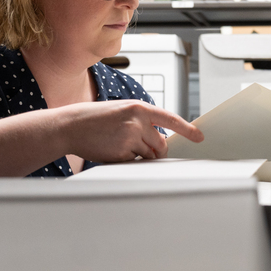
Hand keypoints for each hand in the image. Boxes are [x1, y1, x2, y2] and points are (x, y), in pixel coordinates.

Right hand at [56, 101, 202, 162]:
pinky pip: (134, 163)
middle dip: (155, 150)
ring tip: (118, 143)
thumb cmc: (95, 119)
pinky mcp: (122, 153)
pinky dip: (126, 161)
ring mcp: (131, 137)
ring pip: (149, 155)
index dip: (187, 130)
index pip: (171, 119)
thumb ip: (142, 122)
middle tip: (138, 146)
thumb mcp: (122, 111)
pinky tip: (112, 150)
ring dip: (139, 155)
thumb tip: (159, 141)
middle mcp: (138, 121)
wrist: (71, 125)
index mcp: (140, 107)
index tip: (200, 137)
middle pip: (161, 144)